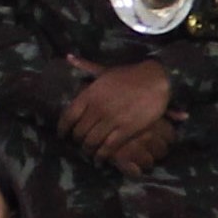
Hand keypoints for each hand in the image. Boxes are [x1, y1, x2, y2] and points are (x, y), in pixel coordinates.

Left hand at [62, 55, 178, 173]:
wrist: (155, 80)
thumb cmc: (129, 74)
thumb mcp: (104, 69)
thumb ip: (85, 66)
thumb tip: (68, 57)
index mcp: (90, 94)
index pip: (69, 116)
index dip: (63, 128)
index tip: (62, 135)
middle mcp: (98, 108)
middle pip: (79, 132)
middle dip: (77, 141)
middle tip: (79, 144)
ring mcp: (112, 120)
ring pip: (92, 142)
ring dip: (89, 150)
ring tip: (89, 153)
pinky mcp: (126, 130)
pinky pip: (109, 147)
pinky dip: (102, 156)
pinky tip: (100, 159)